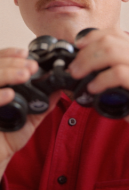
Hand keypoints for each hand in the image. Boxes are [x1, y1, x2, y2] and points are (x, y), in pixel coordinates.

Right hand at [0, 48, 60, 173]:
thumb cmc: (8, 135)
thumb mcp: (30, 116)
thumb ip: (44, 102)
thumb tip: (60, 86)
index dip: (10, 55)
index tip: (26, 54)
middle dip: (13, 63)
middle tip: (31, 65)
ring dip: (7, 73)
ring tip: (25, 74)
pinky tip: (10, 95)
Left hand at [68, 29, 128, 157]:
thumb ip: (112, 80)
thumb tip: (85, 80)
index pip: (112, 33)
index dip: (90, 38)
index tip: (76, 50)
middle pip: (107, 40)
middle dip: (84, 53)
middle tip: (73, 69)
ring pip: (111, 51)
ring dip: (89, 63)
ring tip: (79, 76)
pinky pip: (119, 73)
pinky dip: (101, 80)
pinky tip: (94, 88)